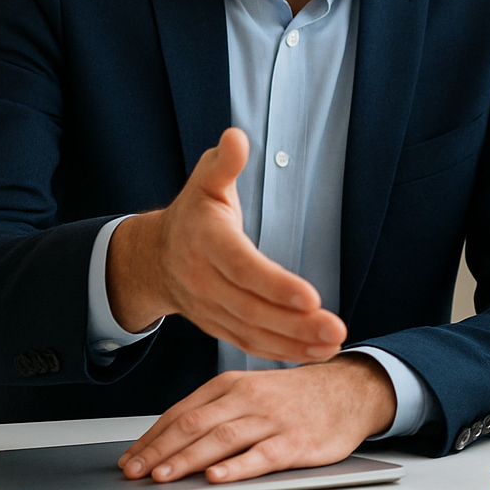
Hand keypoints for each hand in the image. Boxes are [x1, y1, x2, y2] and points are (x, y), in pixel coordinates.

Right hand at [106, 127, 346, 361]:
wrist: (153, 257)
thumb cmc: (191, 212)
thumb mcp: (204, 179)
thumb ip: (224, 162)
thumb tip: (237, 137)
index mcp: (206, 242)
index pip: (243, 268)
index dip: (275, 285)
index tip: (311, 297)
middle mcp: (205, 281)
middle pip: (253, 308)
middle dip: (296, 323)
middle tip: (336, 329)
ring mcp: (210, 309)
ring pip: (254, 332)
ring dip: (295, 343)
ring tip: (333, 343)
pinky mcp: (219, 326)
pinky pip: (250, 344)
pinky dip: (282, 353)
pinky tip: (313, 353)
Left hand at [119, 354, 395, 482]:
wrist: (349, 390)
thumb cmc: (294, 395)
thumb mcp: (250, 391)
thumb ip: (214, 411)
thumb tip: (169, 438)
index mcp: (232, 385)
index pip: (182, 412)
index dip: (152, 437)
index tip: (131, 458)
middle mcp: (249, 398)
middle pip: (195, 425)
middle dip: (160, 450)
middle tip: (135, 471)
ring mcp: (272, 419)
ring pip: (222, 439)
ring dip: (188, 459)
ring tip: (164, 476)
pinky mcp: (296, 441)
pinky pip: (262, 456)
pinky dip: (237, 467)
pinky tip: (218, 477)